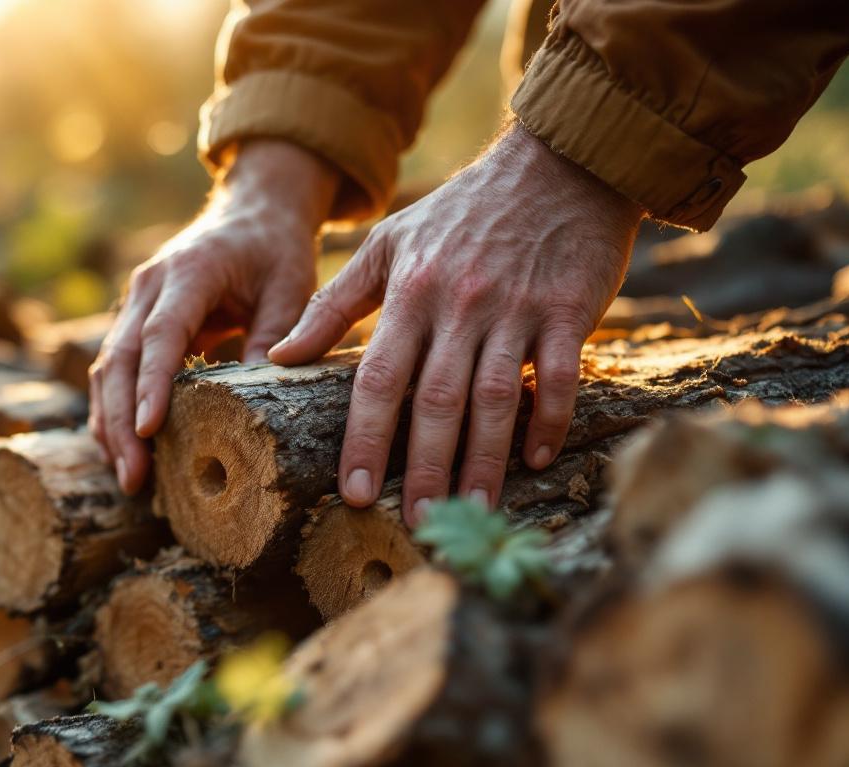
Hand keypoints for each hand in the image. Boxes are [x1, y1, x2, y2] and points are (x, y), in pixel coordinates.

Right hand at [90, 139, 339, 493]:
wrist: (254, 209)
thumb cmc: (277, 249)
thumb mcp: (291, 288)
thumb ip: (274, 336)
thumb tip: (257, 404)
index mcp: (189, 272)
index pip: (160, 335)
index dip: (151, 384)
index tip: (149, 430)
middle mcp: (149, 285)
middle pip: (119, 359)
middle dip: (121, 422)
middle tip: (134, 477)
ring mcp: (135, 302)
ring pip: (106, 368)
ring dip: (111, 424)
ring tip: (129, 479)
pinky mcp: (135, 320)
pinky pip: (114, 369)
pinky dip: (115, 410)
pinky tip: (124, 451)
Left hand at [270, 123, 642, 522]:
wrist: (558, 162)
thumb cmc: (462, 210)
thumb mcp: (389, 243)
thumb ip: (333, 302)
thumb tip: (278, 356)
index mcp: (410, 292)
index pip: (378, 379)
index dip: (366, 439)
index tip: (355, 493)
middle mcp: (459, 305)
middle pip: (435, 401)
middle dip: (424, 467)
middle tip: (416, 523)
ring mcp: (516, 309)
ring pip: (496, 399)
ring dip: (483, 461)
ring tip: (472, 511)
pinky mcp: (569, 309)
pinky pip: (561, 376)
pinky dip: (550, 420)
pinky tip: (535, 459)